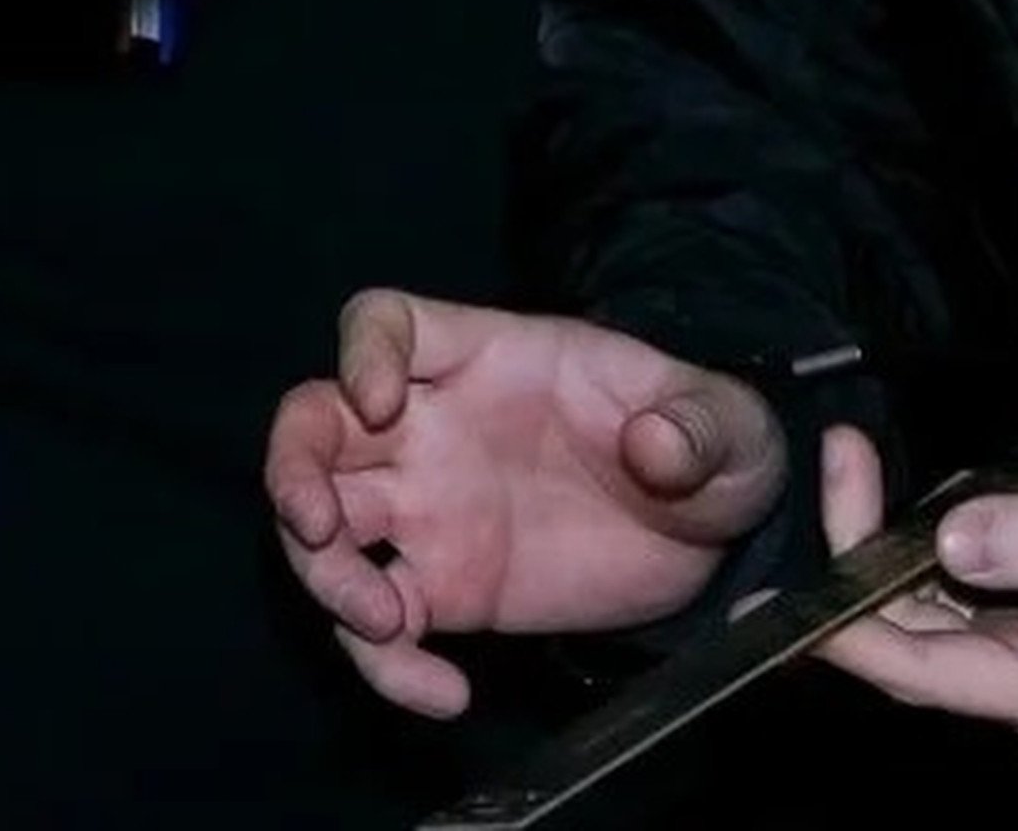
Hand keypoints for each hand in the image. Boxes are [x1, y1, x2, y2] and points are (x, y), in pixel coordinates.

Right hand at [267, 290, 789, 715]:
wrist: (714, 537)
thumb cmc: (707, 445)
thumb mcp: (726, 422)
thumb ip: (697, 424)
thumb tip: (657, 450)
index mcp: (482, 358)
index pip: (384, 324)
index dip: (362, 353)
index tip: (380, 402)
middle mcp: (429, 428)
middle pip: (315, 423)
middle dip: (291, 467)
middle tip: (316, 523)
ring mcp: (426, 512)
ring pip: (324, 528)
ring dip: (324, 574)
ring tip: (385, 623)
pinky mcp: (445, 591)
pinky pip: (383, 626)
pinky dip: (389, 664)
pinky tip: (444, 693)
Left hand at [808, 412, 1017, 750]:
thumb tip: (954, 544)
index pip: (936, 677)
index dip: (856, 638)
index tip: (789, 604)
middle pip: (915, 643)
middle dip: (859, 555)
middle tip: (840, 460)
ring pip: (921, 610)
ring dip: (877, 536)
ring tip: (853, 452)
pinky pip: (945, 587)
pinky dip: (910, 537)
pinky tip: (885, 479)